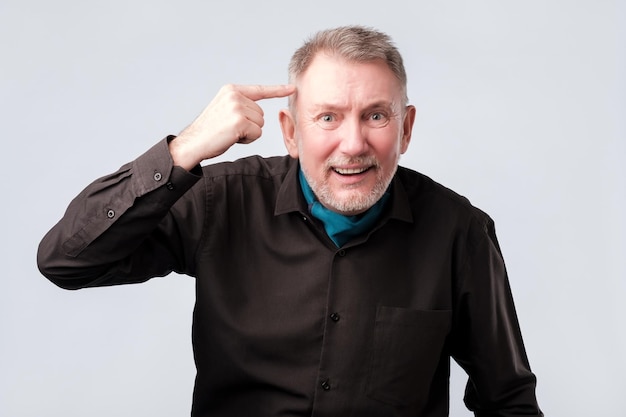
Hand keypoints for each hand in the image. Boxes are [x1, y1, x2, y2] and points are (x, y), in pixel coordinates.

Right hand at [170, 84, 295, 169]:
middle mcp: (235, 95)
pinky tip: (232, 138)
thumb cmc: (210, 131)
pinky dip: (247, 140)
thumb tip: (260, 112)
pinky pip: (257, 133)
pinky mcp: (239, 121)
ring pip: (260, 124)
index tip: (292, 88)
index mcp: (231, 90)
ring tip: (230, 133)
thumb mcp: (225, 111)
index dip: (278, 90)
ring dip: (249, 133)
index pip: (260, 90)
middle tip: (230, 129)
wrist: (193, 143)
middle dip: (250, 125)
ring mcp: (237, 107)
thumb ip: (241, 106)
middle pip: (262, 114)